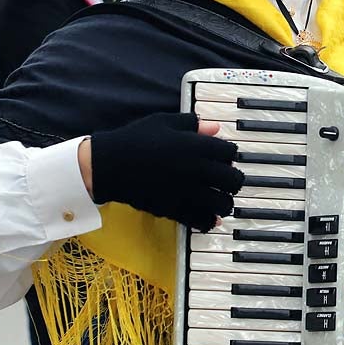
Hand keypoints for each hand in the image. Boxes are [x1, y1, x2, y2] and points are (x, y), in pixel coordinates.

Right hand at [87, 112, 243, 231]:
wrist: (110, 165)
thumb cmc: (135, 139)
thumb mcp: (164, 122)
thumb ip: (192, 124)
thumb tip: (214, 128)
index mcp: (196, 147)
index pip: (230, 153)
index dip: (229, 154)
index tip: (224, 156)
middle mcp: (197, 170)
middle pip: (233, 180)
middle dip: (234, 180)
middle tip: (227, 180)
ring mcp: (188, 192)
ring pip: (223, 204)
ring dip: (225, 202)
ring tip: (220, 199)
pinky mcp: (176, 209)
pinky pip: (202, 221)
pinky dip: (209, 221)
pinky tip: (210, 218)